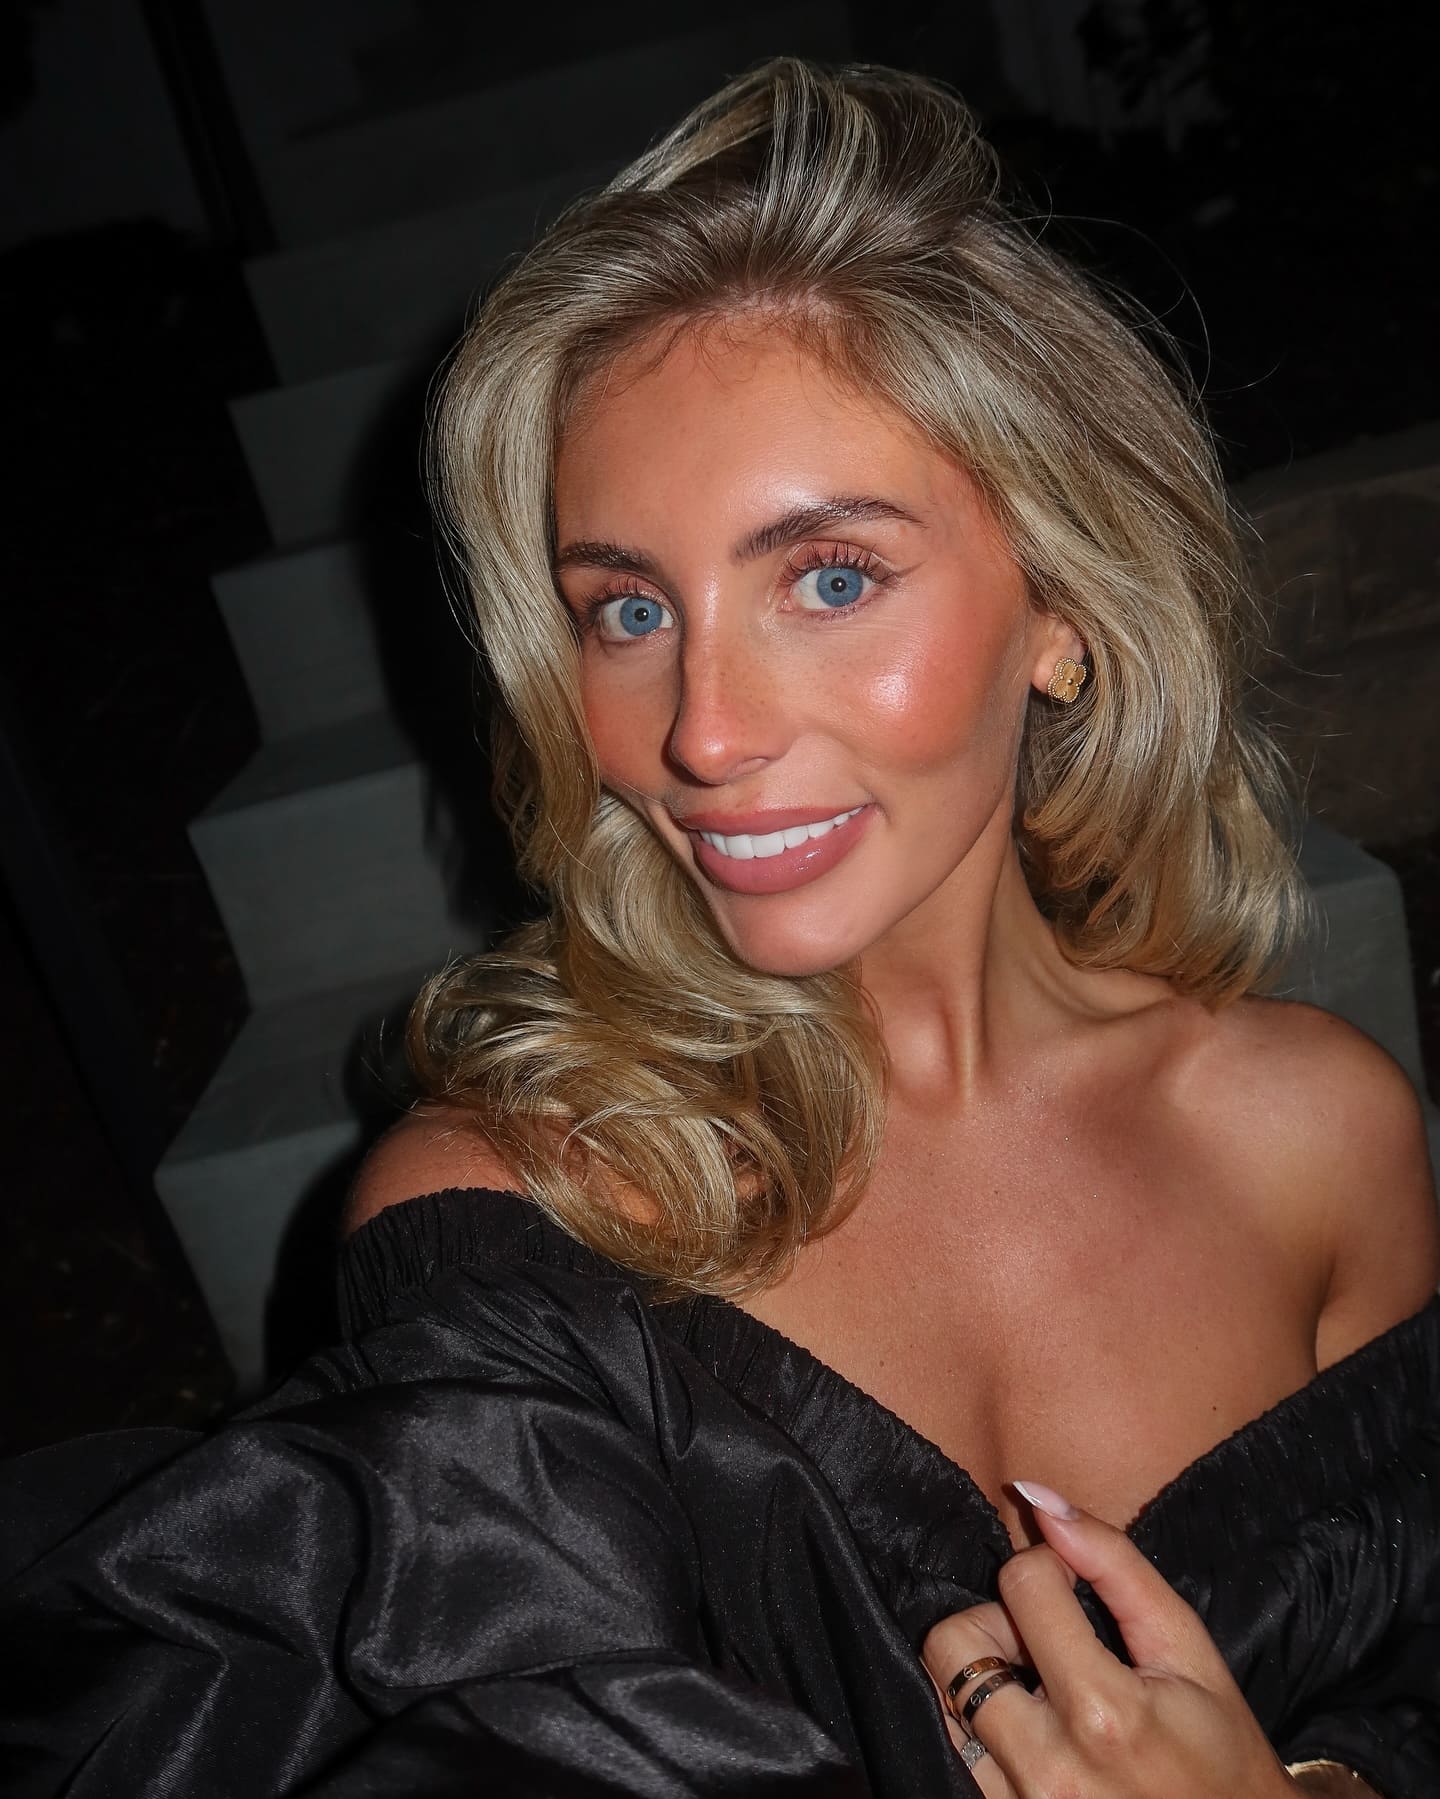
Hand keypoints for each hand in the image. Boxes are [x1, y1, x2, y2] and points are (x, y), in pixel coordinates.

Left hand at [921, 1482, 1296, 1797]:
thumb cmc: (1216, 1744)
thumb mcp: (1186, 1647)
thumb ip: (1114, 1563)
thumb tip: (1037, 1497)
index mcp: (1103, 1713)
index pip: (1022, 1584)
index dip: (1048, 1568)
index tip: (1075, 1589)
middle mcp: (1048, 1767)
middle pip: (953, 1644)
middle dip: (995, 1623)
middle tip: (1043, 1642)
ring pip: (942, 1699)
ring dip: (983, 1677)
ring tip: (1039, 1690)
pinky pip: (954, 1752)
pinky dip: (980, 1726)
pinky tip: (1029, 1728)